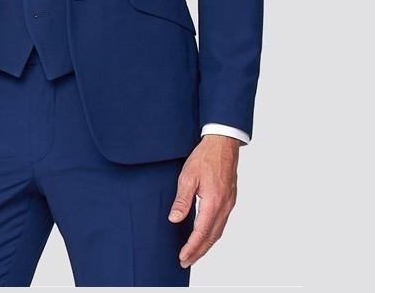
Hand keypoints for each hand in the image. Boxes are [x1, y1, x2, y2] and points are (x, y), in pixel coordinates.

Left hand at [168, 134, 239, 267]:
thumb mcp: (188, 176)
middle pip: (212, 237)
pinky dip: (212, 234)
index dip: (192, 247)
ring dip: (206, 244)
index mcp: (214, 202)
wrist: (223, 143)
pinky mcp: (229, 199)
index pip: (201, 232)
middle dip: (199, 251)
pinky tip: (205, 234)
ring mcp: (229, 203)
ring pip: (218, 231)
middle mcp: (224, 206)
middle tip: (186, 261)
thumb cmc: (205, 157)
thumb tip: (174, 219)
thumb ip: (182, 200)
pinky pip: (221, 222)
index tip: (183, 257)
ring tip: (194, 253)